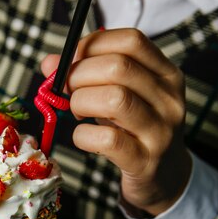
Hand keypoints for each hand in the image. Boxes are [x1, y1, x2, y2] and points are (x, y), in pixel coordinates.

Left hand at [42, 28, 191, 216]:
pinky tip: (83, 137)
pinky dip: (83, 135)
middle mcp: (169, 100)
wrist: (162, 177)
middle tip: (68, 91)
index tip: (70, 60)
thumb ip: (88, 74)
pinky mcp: (145, 161)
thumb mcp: (119, 96)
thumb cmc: (134, 130)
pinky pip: (106, 140)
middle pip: (118, 67)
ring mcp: (160, 132)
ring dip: (81, 102)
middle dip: (80, 75)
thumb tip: (48, 63)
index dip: (92, 45)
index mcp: (167, 75)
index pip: (131, 41)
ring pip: (115, 99)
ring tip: (77, 112)